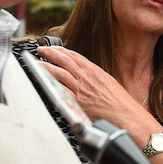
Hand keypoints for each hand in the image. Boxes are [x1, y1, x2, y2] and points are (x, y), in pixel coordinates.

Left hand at [36, 46, 162, 163]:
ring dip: (45, 66)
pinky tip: (42, 81)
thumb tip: (84, 78)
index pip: (75, 56)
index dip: (62, 50)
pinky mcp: (76, 102)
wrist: (126, 115)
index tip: (54, 48)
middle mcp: (86, 77)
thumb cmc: (120, 103)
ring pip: (59, 72)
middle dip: (50, 53)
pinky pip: (59, 90)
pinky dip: (49, 83)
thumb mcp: (108, 83)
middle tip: (41, 49)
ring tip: (36, 63)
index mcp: (95, 71)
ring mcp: (80, 89)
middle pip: (64, 60)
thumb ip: (94, 79)